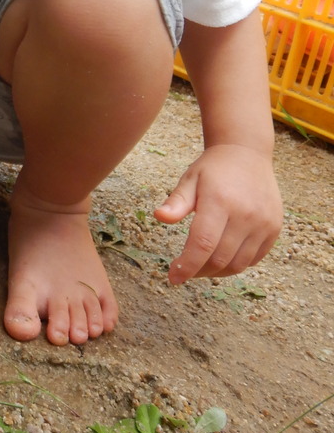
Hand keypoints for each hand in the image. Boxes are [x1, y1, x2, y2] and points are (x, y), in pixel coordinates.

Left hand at [155, 143, 282, 284]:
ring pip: (238, 264)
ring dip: (217, 272)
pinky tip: (222, 258)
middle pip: (220, 259)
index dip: (187, 266)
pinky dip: (236, 265)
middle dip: (199, 271)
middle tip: (185, 271)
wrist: (247, 154)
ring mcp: (263, 223)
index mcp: (220, 202)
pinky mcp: (274, 228)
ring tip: (202, 266)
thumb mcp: (190, 179)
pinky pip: (254, 258)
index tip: (173, 278)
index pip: (203, 244)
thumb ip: (176, 202)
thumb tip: (159, 217)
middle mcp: (245, 215)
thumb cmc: (213, 169)